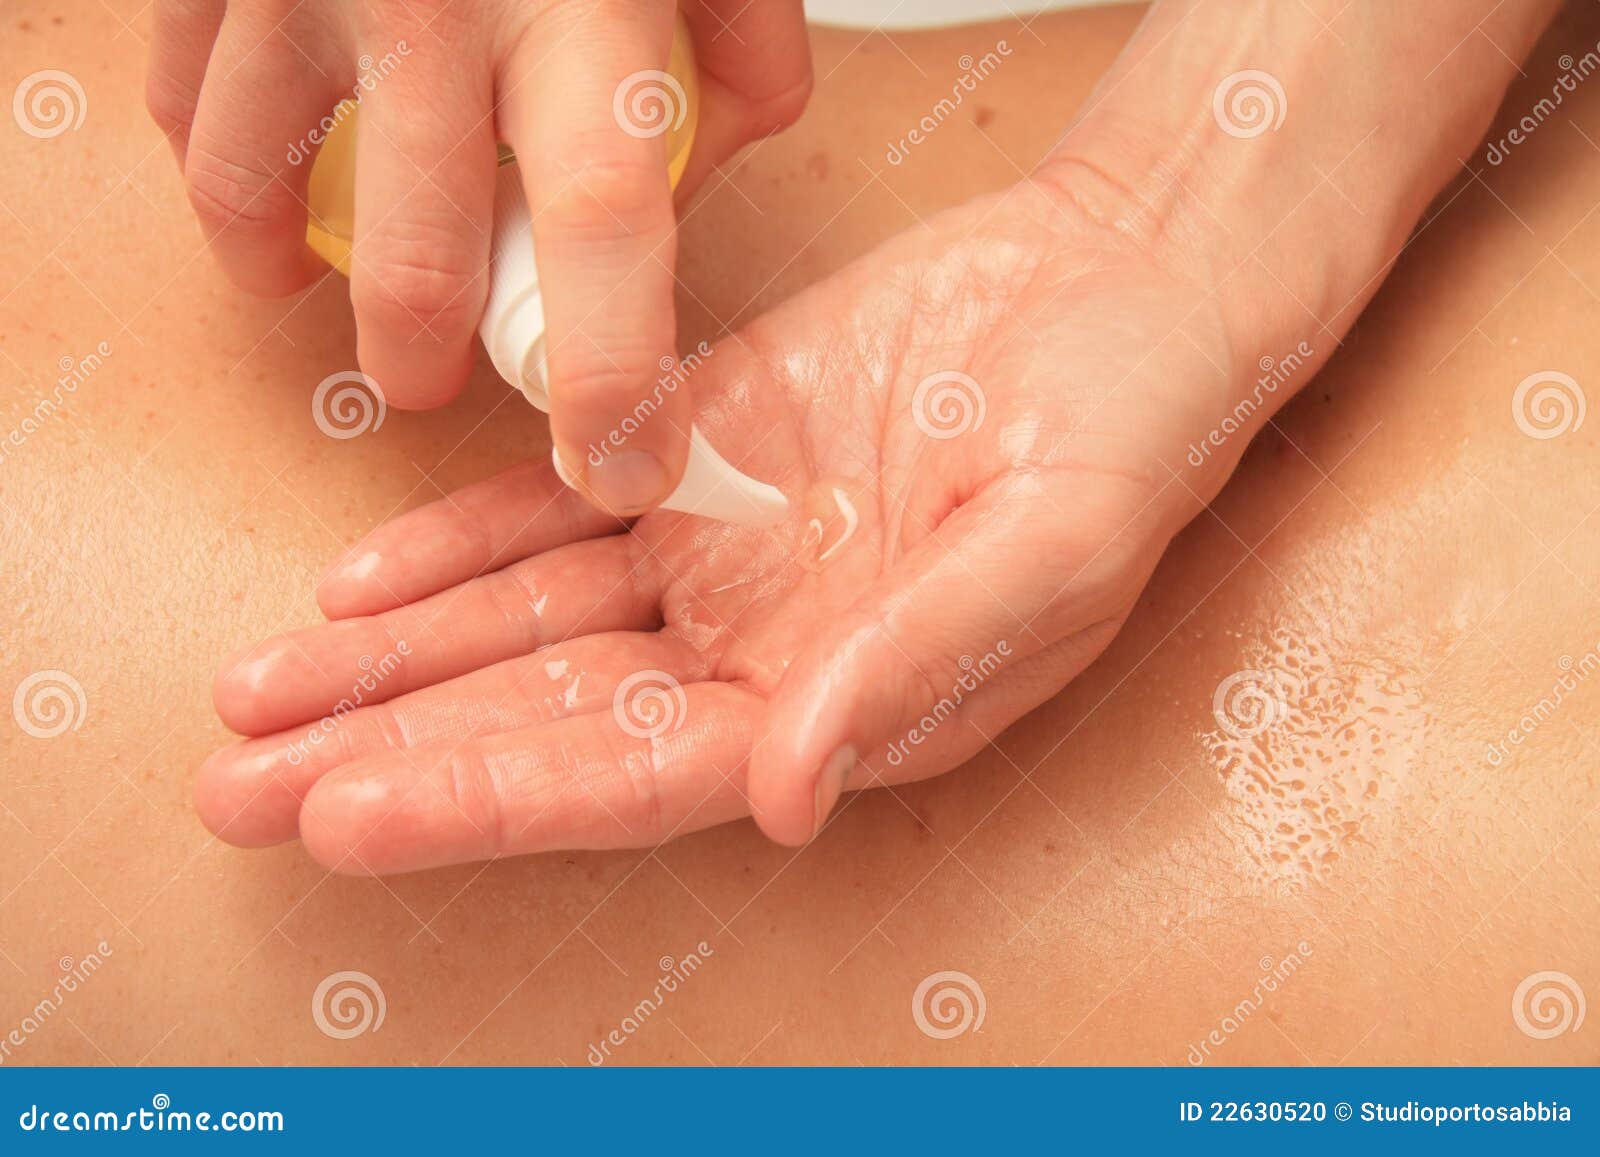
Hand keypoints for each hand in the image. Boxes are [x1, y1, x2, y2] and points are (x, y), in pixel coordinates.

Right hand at [146, 0, 810, 505]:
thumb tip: (706, 159)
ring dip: (280, 271)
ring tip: (307, 292)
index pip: (604, 235)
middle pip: (421, 256)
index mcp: (582, 7)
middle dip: (426, 353)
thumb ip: (746, 48)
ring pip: (252, 187)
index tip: (619, 472)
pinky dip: (212, 156)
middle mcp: (434, 9)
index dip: (610, 378)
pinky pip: (183, 96)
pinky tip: (251, 177)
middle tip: (436, 378)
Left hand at [196, 166, 1242, 872]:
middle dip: (397, 752)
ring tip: (257, 700)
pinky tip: (360, 585)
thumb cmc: (1128, 430)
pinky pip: (559, 506)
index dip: (495, 798)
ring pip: (530, 620)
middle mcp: (763, 646)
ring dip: (395, 660)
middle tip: (242, 787)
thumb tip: (782, 794)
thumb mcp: (1047, 555)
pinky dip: (461, 543)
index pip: (639, 778)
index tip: (354, 814)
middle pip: (549, 716)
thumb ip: (909, 670)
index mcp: (842, 707)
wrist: (1128, 283)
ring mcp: (723, 547)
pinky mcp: (701, 444)